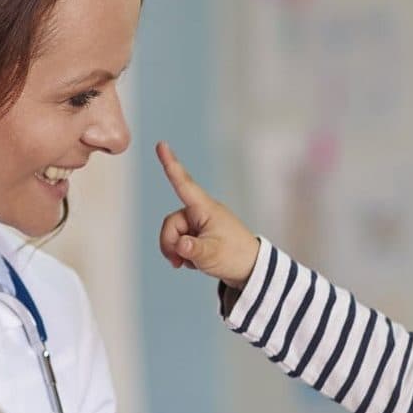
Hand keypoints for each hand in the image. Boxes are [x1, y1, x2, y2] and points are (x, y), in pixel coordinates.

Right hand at [156, 141, 259, 287]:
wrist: (251, 268)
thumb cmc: (235, 256)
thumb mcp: (212, 255)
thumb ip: (193, 250)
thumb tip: (180, 246)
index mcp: (205, 209)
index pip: (184, 183)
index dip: (171, 164)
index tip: (161, 144)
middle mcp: (200, 213)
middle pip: (171, 222)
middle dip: (169, 243)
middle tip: (178, 262)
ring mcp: (199, 224)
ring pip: (173, 234)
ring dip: (175, 250)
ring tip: (189, 263)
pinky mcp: (199, 234)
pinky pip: (180, 241)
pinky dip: (182, 253)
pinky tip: (194, 262)